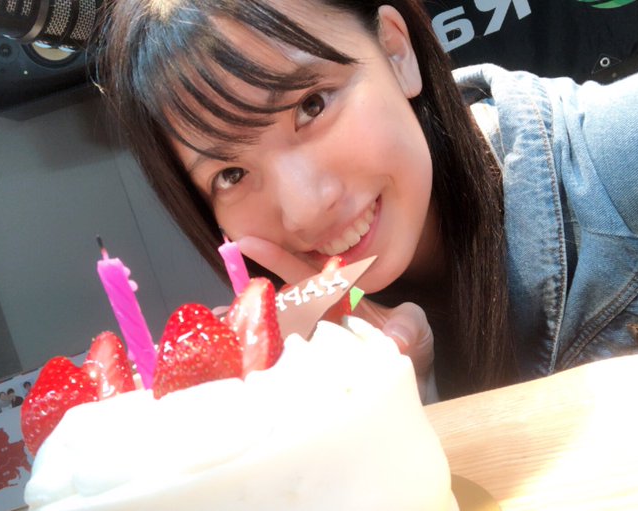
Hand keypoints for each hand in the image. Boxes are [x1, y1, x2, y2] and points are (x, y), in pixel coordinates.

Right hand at [238, 236, 437, 402]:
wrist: (411, 382)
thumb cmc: (408, 344)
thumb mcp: (414, 328)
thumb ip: (407, 326)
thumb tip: (396, 340)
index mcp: (335, 299)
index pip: (302, 274)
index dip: (276, 257)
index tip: (248, 242)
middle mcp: (318, 321)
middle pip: (279, 307)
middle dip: (250, 304)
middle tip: (223, 306)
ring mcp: (312, 348)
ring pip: (275, 338)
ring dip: (250, 337)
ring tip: (224, 338)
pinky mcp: (310, 375)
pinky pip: (281, 368)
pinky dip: (261, 367)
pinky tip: (243, 372)